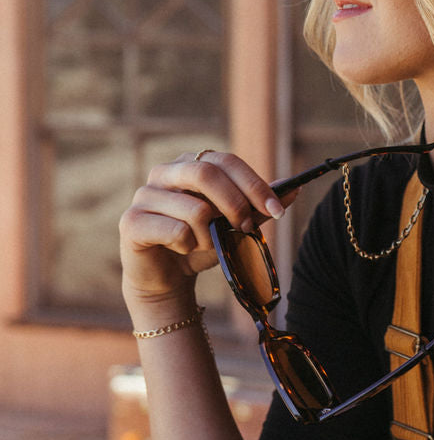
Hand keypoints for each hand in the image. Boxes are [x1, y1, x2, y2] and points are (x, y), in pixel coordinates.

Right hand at [119, 149, 288, 319]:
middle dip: (235, 204)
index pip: (226, 161)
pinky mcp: (130, 221)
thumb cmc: (201, 244)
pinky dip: (188, 246)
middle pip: (206, 174)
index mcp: (191, 164)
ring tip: (207, 245)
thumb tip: (296, 188)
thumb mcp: (235, 224)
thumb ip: (260, 206)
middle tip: (247, 228)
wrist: (167, 278)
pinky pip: (175, 231)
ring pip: (195, 209)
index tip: (278, 209)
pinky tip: (182, 250)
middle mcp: (164, 172)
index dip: (254, 184)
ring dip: (211, 235)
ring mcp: (144, 195)